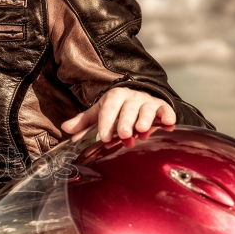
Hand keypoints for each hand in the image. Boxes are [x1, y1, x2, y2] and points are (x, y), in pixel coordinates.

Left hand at [61, 87, 176, 142]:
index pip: (109, 108)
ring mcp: (148, 101)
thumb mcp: (99, 112)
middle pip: (129, 109)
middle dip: (126, 122)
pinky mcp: (162, 107)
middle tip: (123, 135)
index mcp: (114, 96)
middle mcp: (132, 97)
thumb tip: (65, 129)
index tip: (103, 137)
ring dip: (145, 119)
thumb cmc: (116, 108)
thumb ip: (84, 122)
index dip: (106, 122)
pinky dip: (168, 116)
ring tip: (142, 130)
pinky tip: (168, 124)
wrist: (138, 96)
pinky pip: (166, 110)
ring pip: (147, 109)